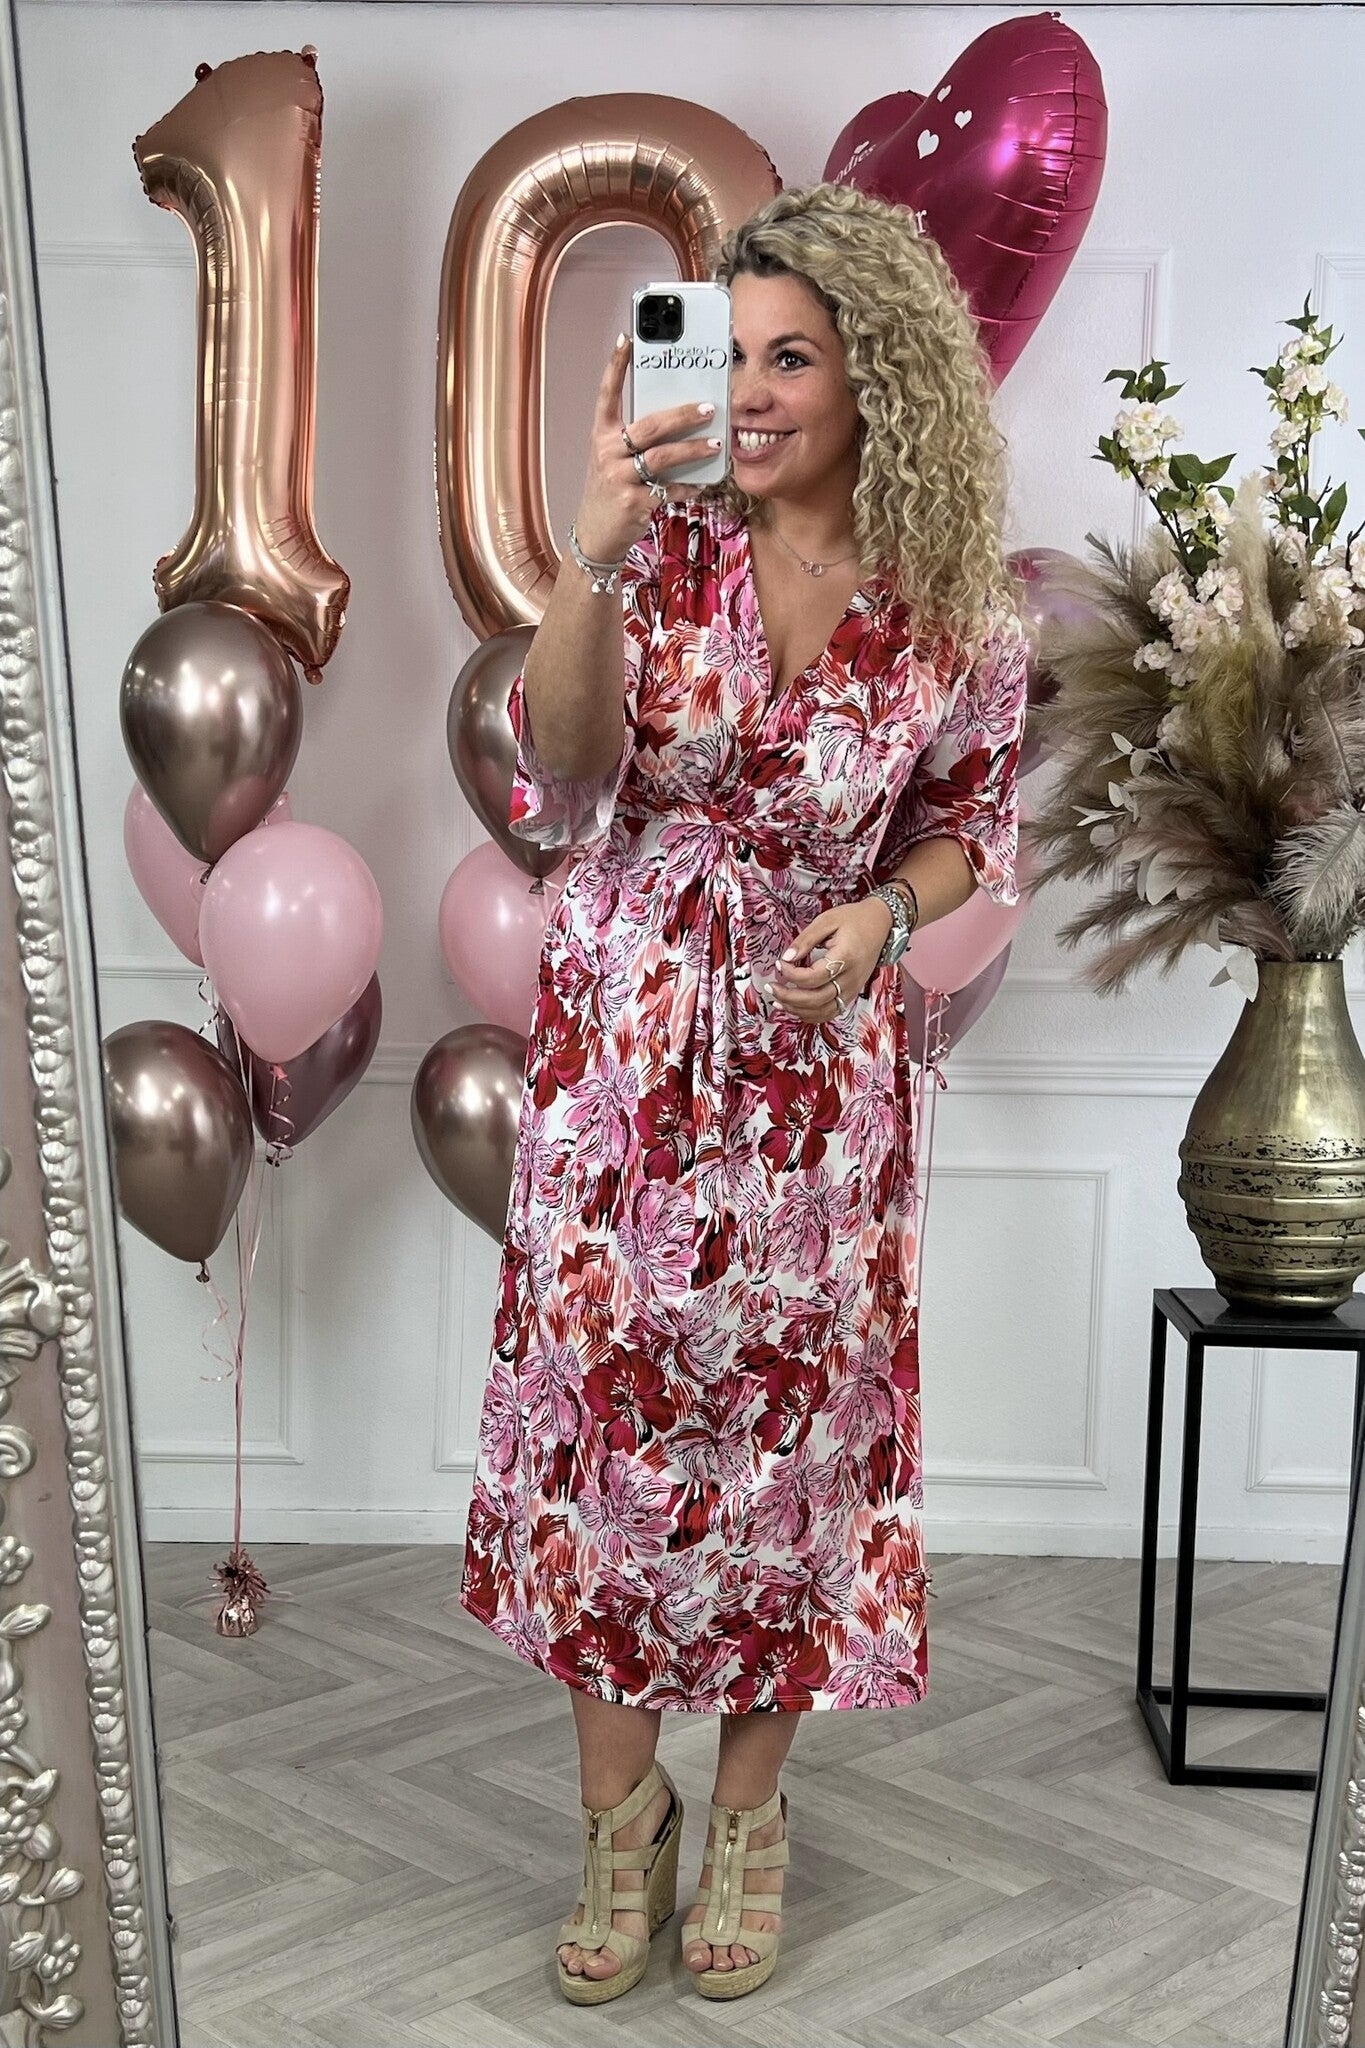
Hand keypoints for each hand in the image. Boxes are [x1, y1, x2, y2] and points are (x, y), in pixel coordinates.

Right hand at [572, 335, 724, 562]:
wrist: (595, 535)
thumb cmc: (610, 491)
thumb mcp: (613, 459)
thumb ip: (636, 439)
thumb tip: (678, 419)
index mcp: (602, 436)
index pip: (606, 394)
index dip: (615, 366)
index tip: (627, 338)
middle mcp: (608, 453)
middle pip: (649, 426)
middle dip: (682, 415)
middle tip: (709, 408)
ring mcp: (619, 479)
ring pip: (663, 457)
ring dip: (694, 450)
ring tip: (717, 444)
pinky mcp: (634, 504)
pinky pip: (670, 490)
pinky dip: (689, 486)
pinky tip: (703, 483)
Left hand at [764, 897, 893, 1020]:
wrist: (880, 924)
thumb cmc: (854, 920)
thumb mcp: (827, 921)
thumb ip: (805, 939)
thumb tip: (787, 956)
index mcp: (846, 958)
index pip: (814, 977)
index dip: (792, 974)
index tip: (780, 963)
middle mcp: (851, 978)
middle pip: (817, 999)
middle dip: (789, 997)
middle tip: (771, 988)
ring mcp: (853, 989)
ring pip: (823, 1011)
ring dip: (798, 1010)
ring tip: (778, 1001)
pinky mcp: (851, 993)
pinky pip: (831, 1012)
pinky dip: (812, 1015)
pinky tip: (796, 1008)